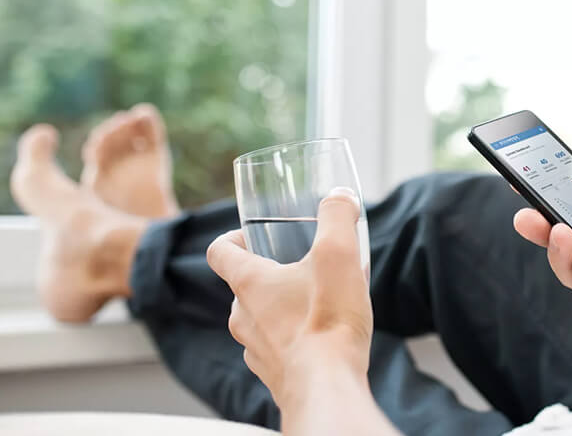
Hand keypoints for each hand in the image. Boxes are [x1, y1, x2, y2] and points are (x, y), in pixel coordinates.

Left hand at [206, 188, 372, 407]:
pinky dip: (295, 338)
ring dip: (284, 307)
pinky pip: (278, 347)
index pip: (219, 252)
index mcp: (250, 283)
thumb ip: (337, 216)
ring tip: (319, 304)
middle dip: (271, 273)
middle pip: (245, 286)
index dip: (230, 239)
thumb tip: (339, 196)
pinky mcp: (275, 373)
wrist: (328, 387)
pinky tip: (323, 337)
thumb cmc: (328, 321)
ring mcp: (256, 349)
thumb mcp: (338, 253)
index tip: (249, 238)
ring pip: (262, 319)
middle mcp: (244, 317)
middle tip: (303, 268)